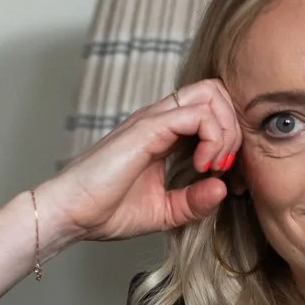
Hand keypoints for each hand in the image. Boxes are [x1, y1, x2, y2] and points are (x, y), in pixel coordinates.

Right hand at [38, 79, 242, 244]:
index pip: (211, 110)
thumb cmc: (106, 211)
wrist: (71, 214)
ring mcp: (153, 120)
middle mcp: (160, 119)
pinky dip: (212, 138)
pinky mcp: (147, 128)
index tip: (225, 175)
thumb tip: (223, 188)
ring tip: (214, 166)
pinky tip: (203, 167)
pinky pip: (196, 114)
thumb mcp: (165, 211)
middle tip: (225, 166)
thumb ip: (194, 201)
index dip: (229, 138)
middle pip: (216, 91)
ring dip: (226, 131)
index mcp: (163, 133)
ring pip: (211, 95)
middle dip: (234, 127)